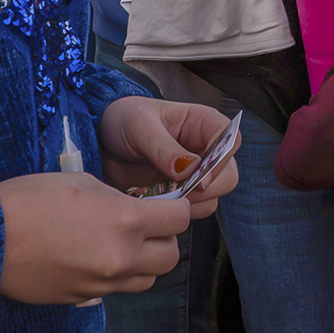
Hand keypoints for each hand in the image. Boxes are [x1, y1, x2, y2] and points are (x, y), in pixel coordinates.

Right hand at [0, 172, 190, 304]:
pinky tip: (95, 255)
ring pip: (148, 279)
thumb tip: (135, 206)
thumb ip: (117, 197)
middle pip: (170, 256)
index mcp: (123, 220)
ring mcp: (102, 283)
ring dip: (144, 260)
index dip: (174, 206)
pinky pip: (117, 290)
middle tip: (145, 222)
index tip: (164, 201)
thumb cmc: (29, 201)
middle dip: (163, 236)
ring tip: (121, 241)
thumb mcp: (81, 181)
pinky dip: (117, 274)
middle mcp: (120, 257)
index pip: (178, 218)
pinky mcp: (84, 298)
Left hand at [98, 96, 237, 216]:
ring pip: (211, 199)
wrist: (101, 141)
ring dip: (185, 202)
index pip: (232, 142)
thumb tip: (189, 169)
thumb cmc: (123, 120)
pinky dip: (173, 212)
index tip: (196, 177)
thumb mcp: (140, 127)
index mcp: (203, 123)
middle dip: (202, 188)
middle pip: (227, 177)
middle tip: (172, 187)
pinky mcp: (182, 193)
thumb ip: (164, 148)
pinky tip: (152, 199)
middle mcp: (206, 149)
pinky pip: (191, 211)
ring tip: (155, 191)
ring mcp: (195, 174)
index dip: (220, 162)